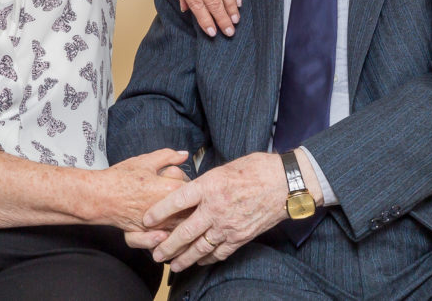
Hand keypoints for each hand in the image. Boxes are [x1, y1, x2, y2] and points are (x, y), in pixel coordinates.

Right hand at [102, 149, 189, 231]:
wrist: (100, 196)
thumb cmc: (120, 178)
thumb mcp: (145, 161)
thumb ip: (168, 156)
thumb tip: (184, 154)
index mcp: (170, 189)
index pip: (193, 188)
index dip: (189, 184)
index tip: (183, 182)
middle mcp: (167, 210)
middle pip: (191, 211)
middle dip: (190, 206)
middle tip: (186, 199)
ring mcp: (158, 225)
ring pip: (181, 228)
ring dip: (183, 223)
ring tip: (180, 217)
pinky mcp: (149, 235)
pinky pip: (166, 239)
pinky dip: (168, 236)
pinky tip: (167, 231)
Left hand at [142, 152, 287, 271]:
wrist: (285, 183)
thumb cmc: (257, 169)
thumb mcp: (225, 167)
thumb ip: (206, 181)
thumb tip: (191, 189)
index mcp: (209, 185)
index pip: (176, 200)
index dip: (158, 211)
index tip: (146, 219)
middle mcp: (215, 208)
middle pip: (185, 232)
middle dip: (167, 245)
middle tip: (155, 254)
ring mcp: (228, 225)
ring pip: (200, 247)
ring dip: (183, 258)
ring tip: (172, 264)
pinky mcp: (241, 237)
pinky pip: (219, 252)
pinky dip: (207, 259)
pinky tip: (199, 261)